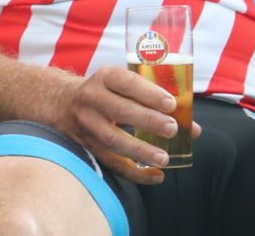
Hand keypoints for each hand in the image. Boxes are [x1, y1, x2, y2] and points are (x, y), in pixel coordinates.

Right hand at [57, 66, 198, 183]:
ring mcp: (86, 124)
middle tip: (172, 129)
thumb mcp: (120, 85)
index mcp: (104, 78)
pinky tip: (156, 176)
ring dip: (140, 150)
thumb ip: (154, 101)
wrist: (62, 103)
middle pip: (120, 111)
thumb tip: (192, 128)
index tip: (170, 103)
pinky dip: (135, 173)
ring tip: (164, 158)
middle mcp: (91, 98)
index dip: (148, 93)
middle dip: (148, 121)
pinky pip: (111, 162)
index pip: (126, 82)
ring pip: (113, 140)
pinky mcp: (86, 146)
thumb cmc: (105, 93)